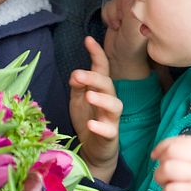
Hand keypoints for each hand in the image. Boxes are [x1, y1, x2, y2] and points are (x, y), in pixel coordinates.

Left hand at [69, 37, 120, 180]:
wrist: (93, 150)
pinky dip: (101, 127)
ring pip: (115, 106)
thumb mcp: (77, 100)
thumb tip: (75, 73)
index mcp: (100, 90)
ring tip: (89, 95)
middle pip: (108, 85)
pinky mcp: (111, 136)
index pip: (102, 69)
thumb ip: (77, 85)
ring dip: (102, 99)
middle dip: (95, 78)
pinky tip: (91, 124)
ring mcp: (111, 119)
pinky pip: (110, 131)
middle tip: (78, 75)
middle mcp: (108, 101)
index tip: (88, 40)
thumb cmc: (87, 120)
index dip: (97, 54)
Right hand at [101, 0, 148, 79]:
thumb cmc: (131, 46)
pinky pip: (107, 6)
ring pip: (114, 0)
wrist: (120, 57)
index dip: (126, 4)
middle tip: (121, 24)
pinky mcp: (118, 13)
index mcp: (148, 9)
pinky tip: (114, 26)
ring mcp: (128, 9)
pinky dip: (107, 16)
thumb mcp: (132, 28)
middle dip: (117, 10)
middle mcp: (139, 7)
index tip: (126, 17)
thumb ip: (130, 11)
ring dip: (112, 14)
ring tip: (118, 27)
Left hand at [152, 135, 190, 190]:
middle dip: (160, 163)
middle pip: (169, 152)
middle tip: (163, 174)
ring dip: (160, 178)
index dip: (162, 147)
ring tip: (167, 186)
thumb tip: (171, 154)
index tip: (155, 156)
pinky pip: (170, 190)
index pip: (177, 141)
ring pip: (166, 169)